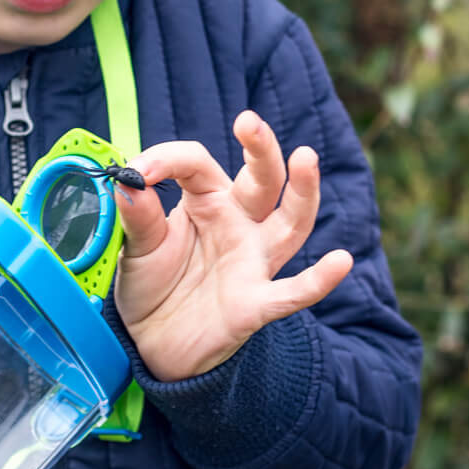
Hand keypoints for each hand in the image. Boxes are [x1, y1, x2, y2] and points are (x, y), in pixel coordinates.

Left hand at [114, 110, 353, 380]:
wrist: (152, 345)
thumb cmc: (152, 286)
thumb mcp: (138, 248)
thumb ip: (137, 215)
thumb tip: (128, 179)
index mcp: (208, 201)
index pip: (198, 164)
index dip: (168, 160)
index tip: (137, 171)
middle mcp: (239, 224)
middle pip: (262, 181)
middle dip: (261, 151)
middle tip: (249, 123)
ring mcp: (253, 262)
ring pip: (290, 223)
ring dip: (302, 192)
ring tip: (307, 159)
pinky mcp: (256, 303)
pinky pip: (292, 292)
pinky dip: (317, 280)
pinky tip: (340, 262)